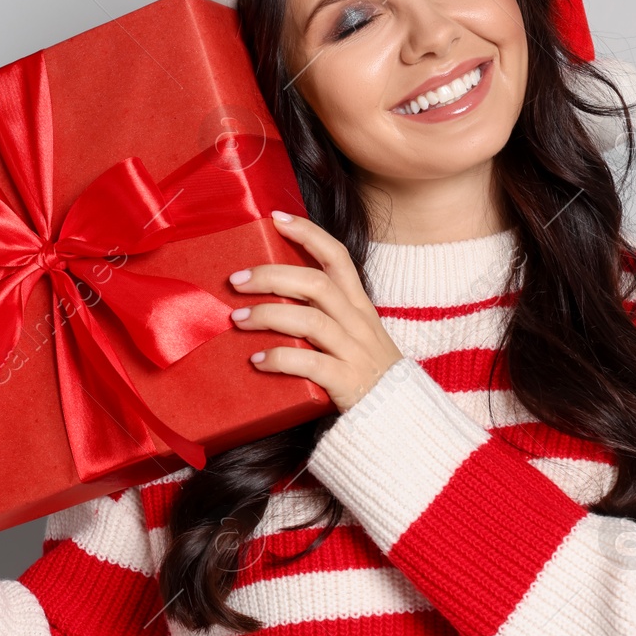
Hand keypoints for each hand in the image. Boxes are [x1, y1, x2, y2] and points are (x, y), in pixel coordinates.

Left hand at [228, 212, 402, 411]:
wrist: (399, 417)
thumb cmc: (363, 371)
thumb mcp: (351, 334)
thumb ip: (320, 314)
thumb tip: (268, 297)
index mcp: (358, 305)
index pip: (337, 257)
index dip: (308, 234)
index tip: (276, 217)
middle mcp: (358, 322)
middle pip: (316, 284)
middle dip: (272, 276)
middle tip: (236, 280)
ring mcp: (354, 351)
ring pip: (311, 320)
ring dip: (268, 316)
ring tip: (237, 320)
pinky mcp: (346, 381)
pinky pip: (310, 363)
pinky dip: (279, 359)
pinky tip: (257, 361)